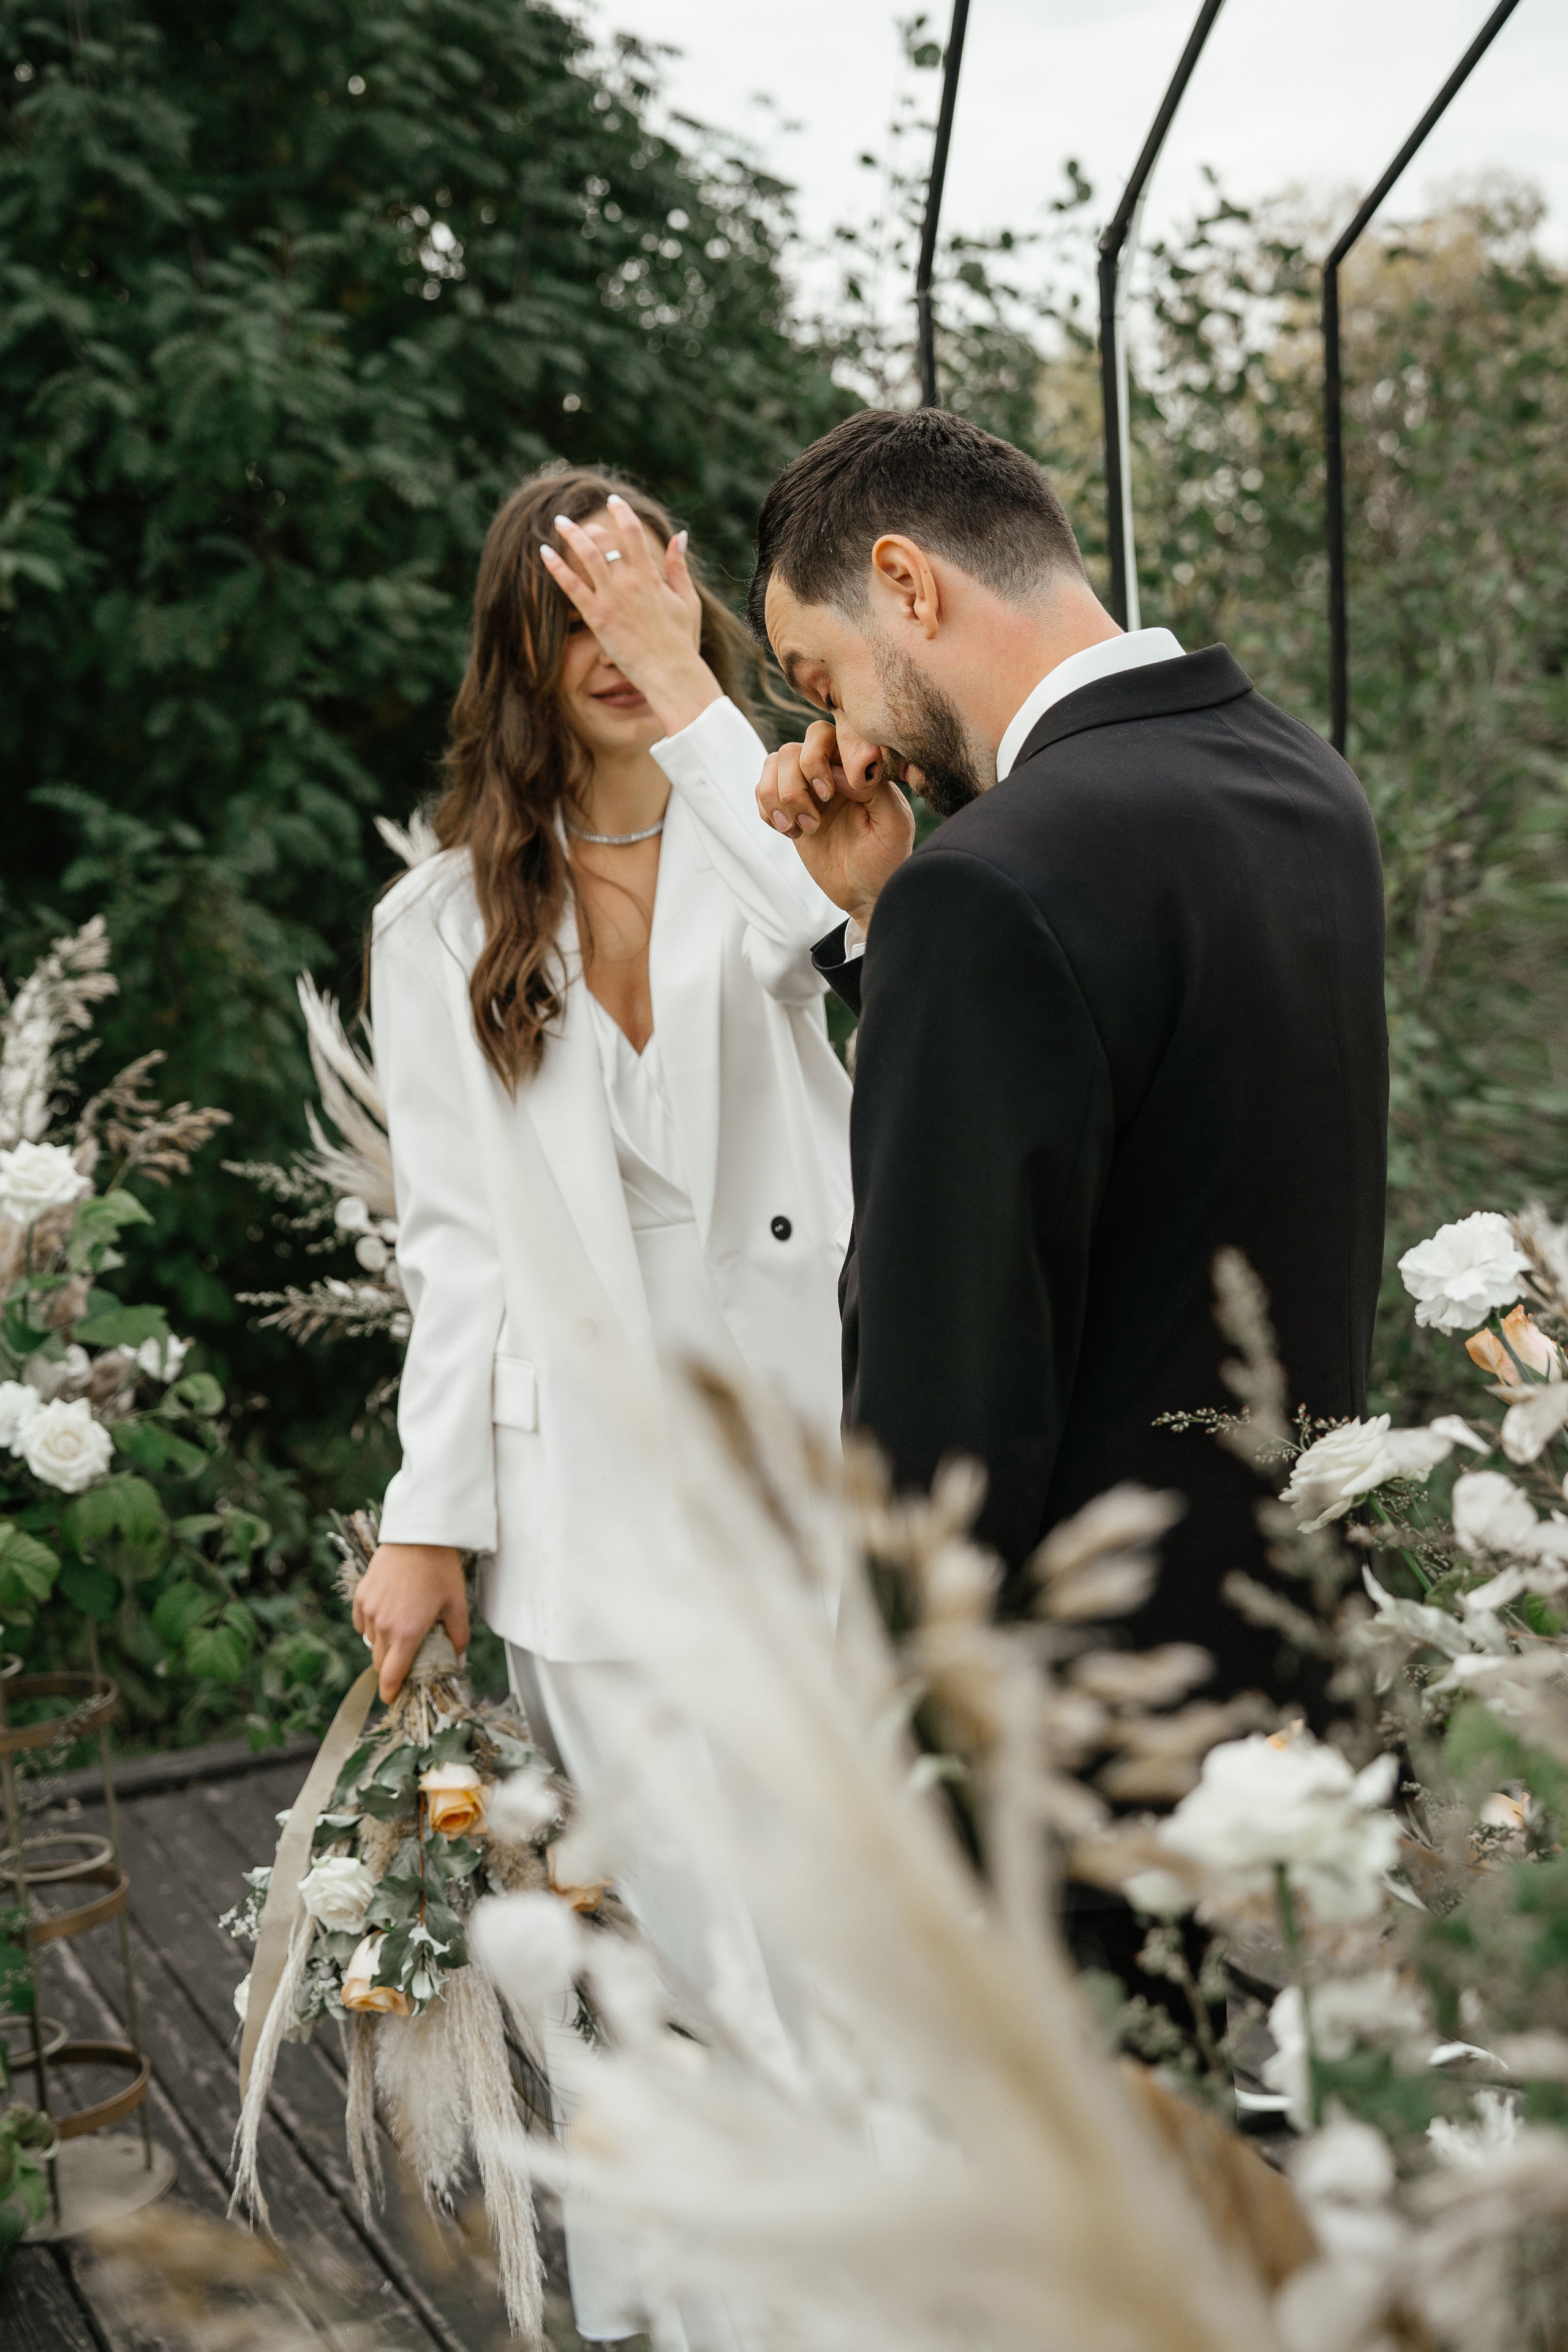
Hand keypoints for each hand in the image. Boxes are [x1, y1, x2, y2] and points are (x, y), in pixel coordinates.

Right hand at [353, 1543, 469, 1702]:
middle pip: (380, 1661)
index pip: (391, 1675)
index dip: (390, 1691)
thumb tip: (458, 1660)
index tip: (391, 1698)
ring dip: (384, 1643)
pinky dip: (372, 1625)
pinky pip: (362, 1622)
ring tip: (403, 1627)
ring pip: (372, 1641)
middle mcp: (384, 1626)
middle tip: (406, 1659)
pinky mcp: (361, 1595)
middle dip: (391, 1666)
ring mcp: (370, 1610)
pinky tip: (388, 1614)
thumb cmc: (441, 1570)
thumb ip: (458, 1637)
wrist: (418, 1536)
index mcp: (407, 1633)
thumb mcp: (458, 1605)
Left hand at [540, 495, 719, 736]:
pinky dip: (556, 567)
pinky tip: (543, 553)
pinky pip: (572, 586)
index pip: (633, 533)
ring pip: (587, 556)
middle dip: (591, 527)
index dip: (622, 512)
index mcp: (651, 575)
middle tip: (581, 524)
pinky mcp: (597, 617)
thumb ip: (679, 567)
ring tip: (558, 522)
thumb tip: (680, 535)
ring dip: (571, 535)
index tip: (613, 501)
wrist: (671, 672)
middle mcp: (629, 581)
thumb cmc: (682, 641)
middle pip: (605, 541)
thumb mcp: (688, 600)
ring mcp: (612, 598)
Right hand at [757, 720, 915, 930]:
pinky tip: (791, 833)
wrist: (865, 892)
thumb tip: (836, 773)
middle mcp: (829, 771)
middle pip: (792, 750)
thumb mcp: (894, 823)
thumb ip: (874, 790)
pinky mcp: (789, 809)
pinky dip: (769, 811)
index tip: (829, 796)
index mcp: (855, 767)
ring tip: (802, 830)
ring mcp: (807, 789)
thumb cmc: (887, 857)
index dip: (816, 760)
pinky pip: (762, 791)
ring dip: (780, 800)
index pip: (824, 735)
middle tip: (815, 822)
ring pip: (773, 765)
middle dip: (795, 785)